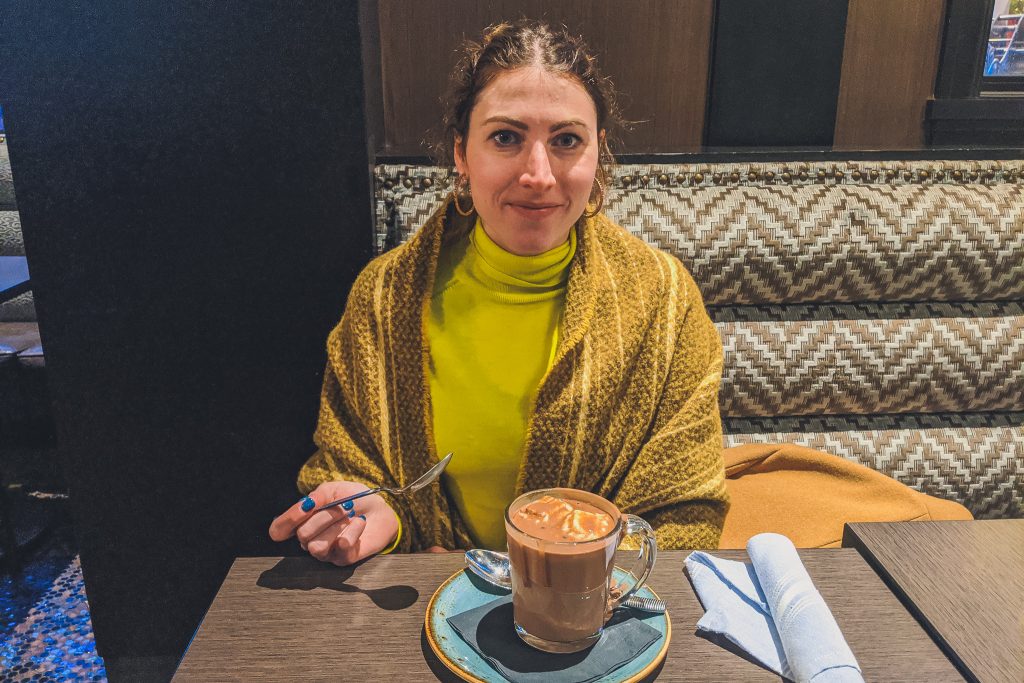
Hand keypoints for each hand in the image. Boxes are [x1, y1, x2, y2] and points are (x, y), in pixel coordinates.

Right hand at [269, 481, 399, 565]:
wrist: (381, 508)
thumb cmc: (354, 499)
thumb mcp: (334, 490)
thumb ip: (317, 496)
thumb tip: (305, 505)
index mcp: (302, 521)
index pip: (278, 530)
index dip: (287, 520)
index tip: (307, 506)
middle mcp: (310, 539)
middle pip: (302, 535)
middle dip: (325, 516)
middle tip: (343, 506)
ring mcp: (326, 552)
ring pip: (317, 546)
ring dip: (336, 525)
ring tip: (350, 515)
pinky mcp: (343, 559)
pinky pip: (341, 548)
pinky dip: (352, 531)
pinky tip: (359, 523)